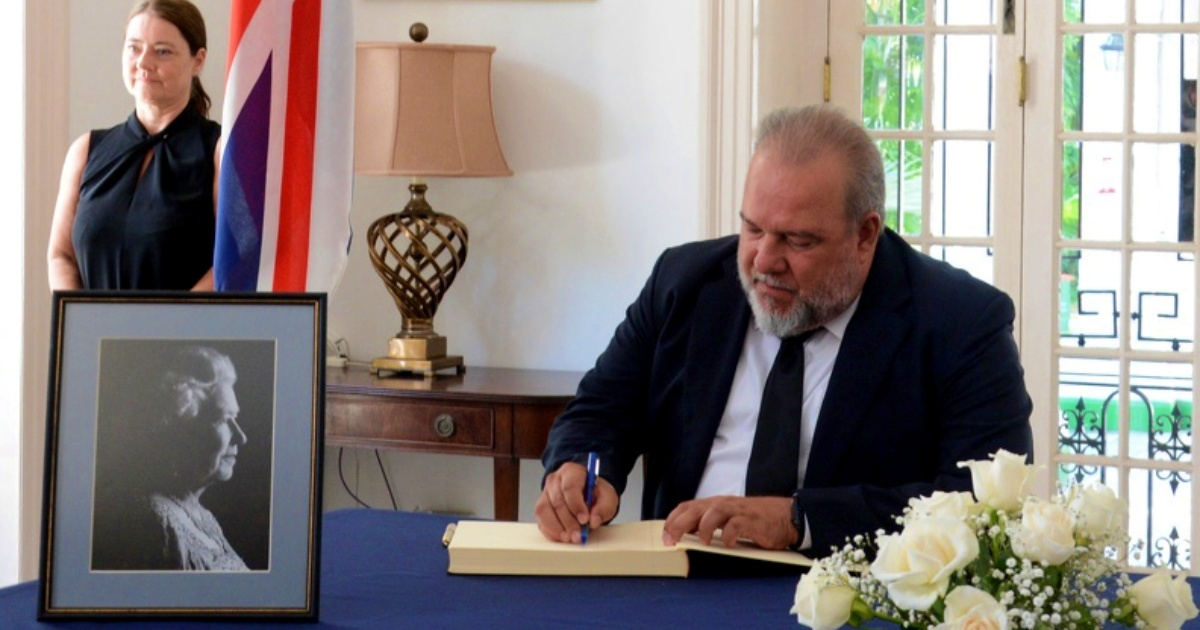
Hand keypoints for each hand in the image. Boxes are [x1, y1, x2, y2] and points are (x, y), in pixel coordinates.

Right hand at [534, 462, 618, 543]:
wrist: (588, 494)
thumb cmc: (596, 493)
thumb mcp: (608, 497)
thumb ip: (604, 508)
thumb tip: (593, 521)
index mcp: (572, 472)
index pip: (570, 487)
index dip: (576, 505)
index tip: (584, 520)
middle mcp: (555, 480)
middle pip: (557, 501)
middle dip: (568, 521)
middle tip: (579, 535)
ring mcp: (545, 493)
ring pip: (544, 511)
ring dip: (557, 528)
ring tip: (570, 538)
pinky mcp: (541, 508)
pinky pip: (540, 521)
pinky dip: (551, 532)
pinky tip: (562, 537)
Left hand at [662, 496, 796, 549]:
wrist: (785, 516)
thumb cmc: (754, 519)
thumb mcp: (728, 519)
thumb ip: (709, 524)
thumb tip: (686, 536)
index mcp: (714, 504)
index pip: (687, 507)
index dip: (673, 520)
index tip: (665, 536)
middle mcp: (723, 504)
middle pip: (695, 509)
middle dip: (679, 524)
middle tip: (671, 540)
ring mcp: (738, 511)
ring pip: (714, 511)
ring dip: (705, 526)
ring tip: (704, 542)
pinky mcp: (752, 520)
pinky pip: (737, 525)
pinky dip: (730, 535)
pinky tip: (729, 544)